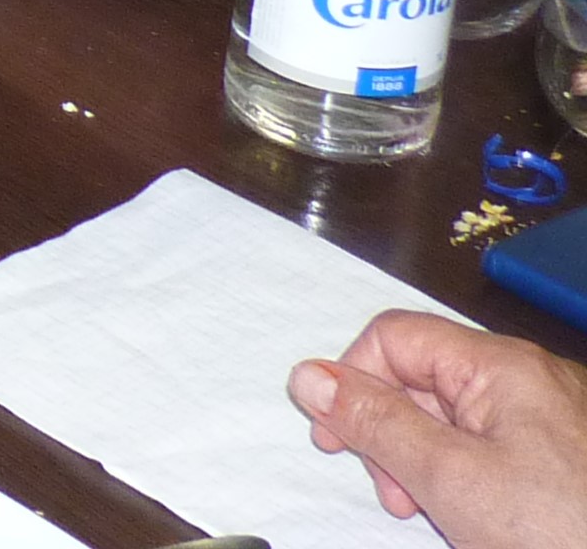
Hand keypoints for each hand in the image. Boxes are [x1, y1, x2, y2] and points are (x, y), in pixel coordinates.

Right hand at [290, 310, 586, 548]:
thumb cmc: (558, 528)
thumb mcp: (449, 478)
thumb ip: (375, 423)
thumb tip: (307, 376)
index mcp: (499, 366)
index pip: (393, 337)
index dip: (352, 381)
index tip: (336, 443)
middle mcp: (529, 377)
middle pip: (423, 378)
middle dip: (392, 433)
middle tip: (396, 497)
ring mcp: (553, 415)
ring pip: (457, 417)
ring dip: (426, 462)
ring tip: (436, 515)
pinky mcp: (567, 453)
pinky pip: (495, 444)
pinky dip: (468, 476)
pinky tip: (476, 518)